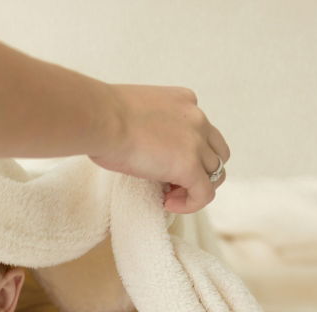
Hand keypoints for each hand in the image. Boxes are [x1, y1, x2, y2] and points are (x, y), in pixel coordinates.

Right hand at [89, 83, 229, 213]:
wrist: (100, 119)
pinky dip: (191, 203)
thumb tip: (137, 147)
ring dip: (194, 187)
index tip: (163, 164)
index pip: (200, 130)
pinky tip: (169, 205)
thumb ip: (147, 126)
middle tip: (170, 183)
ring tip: (168, 196)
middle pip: (216, 152)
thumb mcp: (134, 113)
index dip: (187, 152)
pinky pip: (205, 193)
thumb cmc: (102, 116)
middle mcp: (197, 118)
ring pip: (215, 173)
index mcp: (183, 101)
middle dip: (199, 170)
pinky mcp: (190, 166)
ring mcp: (196, 142)